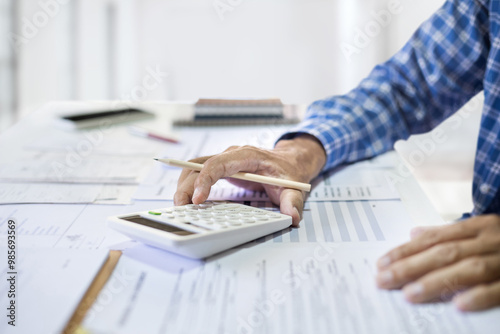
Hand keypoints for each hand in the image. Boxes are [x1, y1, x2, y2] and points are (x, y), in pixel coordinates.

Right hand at [174, 134, 325, 225]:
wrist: (290, 162)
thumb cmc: (289, 173)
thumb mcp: (294, 188)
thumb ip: (292, 201)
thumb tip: (291, 216)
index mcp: (247, 156)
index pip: (218, 164)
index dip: (205, 180)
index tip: (198, 200)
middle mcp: (232, 155)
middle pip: (200, 165)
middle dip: (187, 185)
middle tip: (180, 207)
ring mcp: (225, 160)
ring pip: (195, 166)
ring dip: (184, 184)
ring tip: (180, 205)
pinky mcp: (222, 167)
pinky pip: (199, 171)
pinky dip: (190, 184)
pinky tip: (187, 200)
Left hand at [376, 214, 499, 310]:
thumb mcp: (483, 228)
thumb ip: (449, 232)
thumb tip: (414, 233)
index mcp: (479, 226)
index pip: (434, 238)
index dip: (406, 250)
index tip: (382, 263)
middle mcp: (491, 239)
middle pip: (444, 252)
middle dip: (410, 266)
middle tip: (383, 280)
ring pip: (467, 268)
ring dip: (436, 281)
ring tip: (409, 294)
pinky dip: (480, 295)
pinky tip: (458, 305)